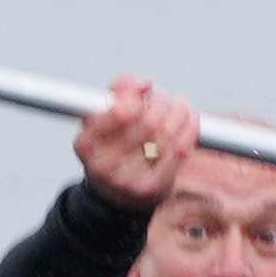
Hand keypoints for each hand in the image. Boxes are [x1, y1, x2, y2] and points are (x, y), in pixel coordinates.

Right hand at [75, 75, 198, 209]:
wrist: (120, 192)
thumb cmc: (113, 143)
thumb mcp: (105, 113)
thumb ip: (119, 90)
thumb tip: (142, 84)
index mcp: (86, 144)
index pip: (119, 112)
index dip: (137, 96)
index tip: (143, 91)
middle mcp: (103, 166)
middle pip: (149, 122)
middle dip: (161, 102)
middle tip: (162, 98)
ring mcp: (128, 181)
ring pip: (167, 135)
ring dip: (179, 112)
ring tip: (178, 105)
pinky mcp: (152, 188)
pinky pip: (179, 150)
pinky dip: (189, 128)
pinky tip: (189, 119)